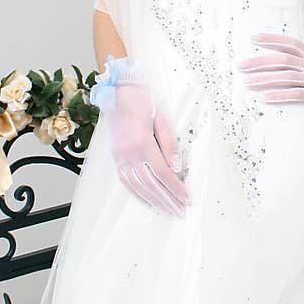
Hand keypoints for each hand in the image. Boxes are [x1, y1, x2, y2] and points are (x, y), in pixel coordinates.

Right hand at [91, 57, 191, 216]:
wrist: (119, 92)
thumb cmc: (144, 101)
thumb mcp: (162, 119)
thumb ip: (169, 144)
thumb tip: (176, 168)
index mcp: (143, 143)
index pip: (163, 173)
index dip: (176, 188)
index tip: (187, 199)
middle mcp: (130, 153)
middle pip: (151, 184)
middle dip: (167, 200)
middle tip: (180, 212)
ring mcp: (120, 156)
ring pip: (138, 185)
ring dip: (154, 200)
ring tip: (167, 210)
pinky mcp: (116, 157)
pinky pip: (125, 181)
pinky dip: (137, 193)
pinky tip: (147, 201)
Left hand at [237, 33, 303, 130]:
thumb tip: (286, 61)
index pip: (289, 43)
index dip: (272, 39)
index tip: (255, 38)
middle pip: (281, 60)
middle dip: (259, 62)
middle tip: (241, 65)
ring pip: (284, 77)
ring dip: (263, 79)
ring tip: (247, 83)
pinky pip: (294, 94)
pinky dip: (278, 95)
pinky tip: (264, 98)